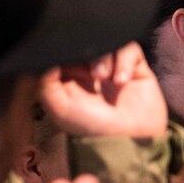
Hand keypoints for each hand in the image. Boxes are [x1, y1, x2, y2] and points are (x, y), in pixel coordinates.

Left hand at [40, 42, 169, 139]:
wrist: (131, 139)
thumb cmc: (92, 127)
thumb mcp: (60, 108)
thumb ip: (46, 82)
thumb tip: (49, 59)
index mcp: (71, 81)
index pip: (67, 53)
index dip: (68, 54)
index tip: (70, 65)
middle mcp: (92, 73)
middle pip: (88, 45)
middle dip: (88, 55)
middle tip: (93, 74)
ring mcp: (115, 70)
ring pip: (109, 44)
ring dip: (106, 58)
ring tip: (106, 77)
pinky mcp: (136, 69)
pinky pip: (129, 50)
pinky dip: (125, 62)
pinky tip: (122, 80)